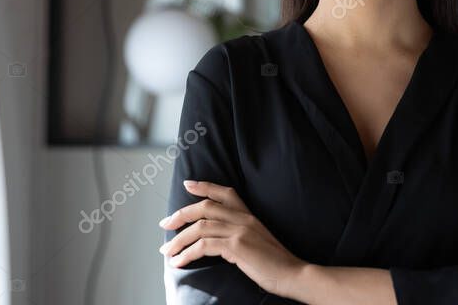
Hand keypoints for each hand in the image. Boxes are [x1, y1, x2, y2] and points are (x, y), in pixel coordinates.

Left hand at [158, 180, 306, 297]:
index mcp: (249, 216)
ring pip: (200, 227)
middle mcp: (243, 219)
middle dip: (180, 215)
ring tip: (167, 252)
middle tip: (164, 225)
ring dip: (178, 240)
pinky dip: (187, 253)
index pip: (225, 193)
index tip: (188, 184)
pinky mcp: (236, 246)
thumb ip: (240, 235)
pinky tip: (179, 262)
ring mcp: (239, 231)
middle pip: (205, 207)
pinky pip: (203, 246)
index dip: (205, 186)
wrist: (293, 274)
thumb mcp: (257, 242)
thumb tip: (217, 241)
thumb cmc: (275, 264)